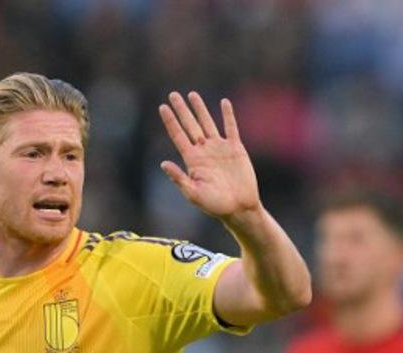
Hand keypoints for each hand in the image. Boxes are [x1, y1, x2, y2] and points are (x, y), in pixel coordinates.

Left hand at [158, 91, 260, 223]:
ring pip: (207, 123)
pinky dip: (228, 115)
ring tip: (192, 95)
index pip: (178, 136)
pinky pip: (231, 128)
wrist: (239, 208)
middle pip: (190, 125)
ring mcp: (219, 148)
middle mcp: (204, 151)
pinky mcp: (235, 149)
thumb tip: (163, 164)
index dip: (170, 121)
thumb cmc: (215, 205)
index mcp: (192, 160)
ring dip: (200, 109)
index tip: (162, 107)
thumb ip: (179, 178)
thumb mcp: (193, 194)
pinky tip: (224, 103)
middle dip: (182, 110)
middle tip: (173, 94)